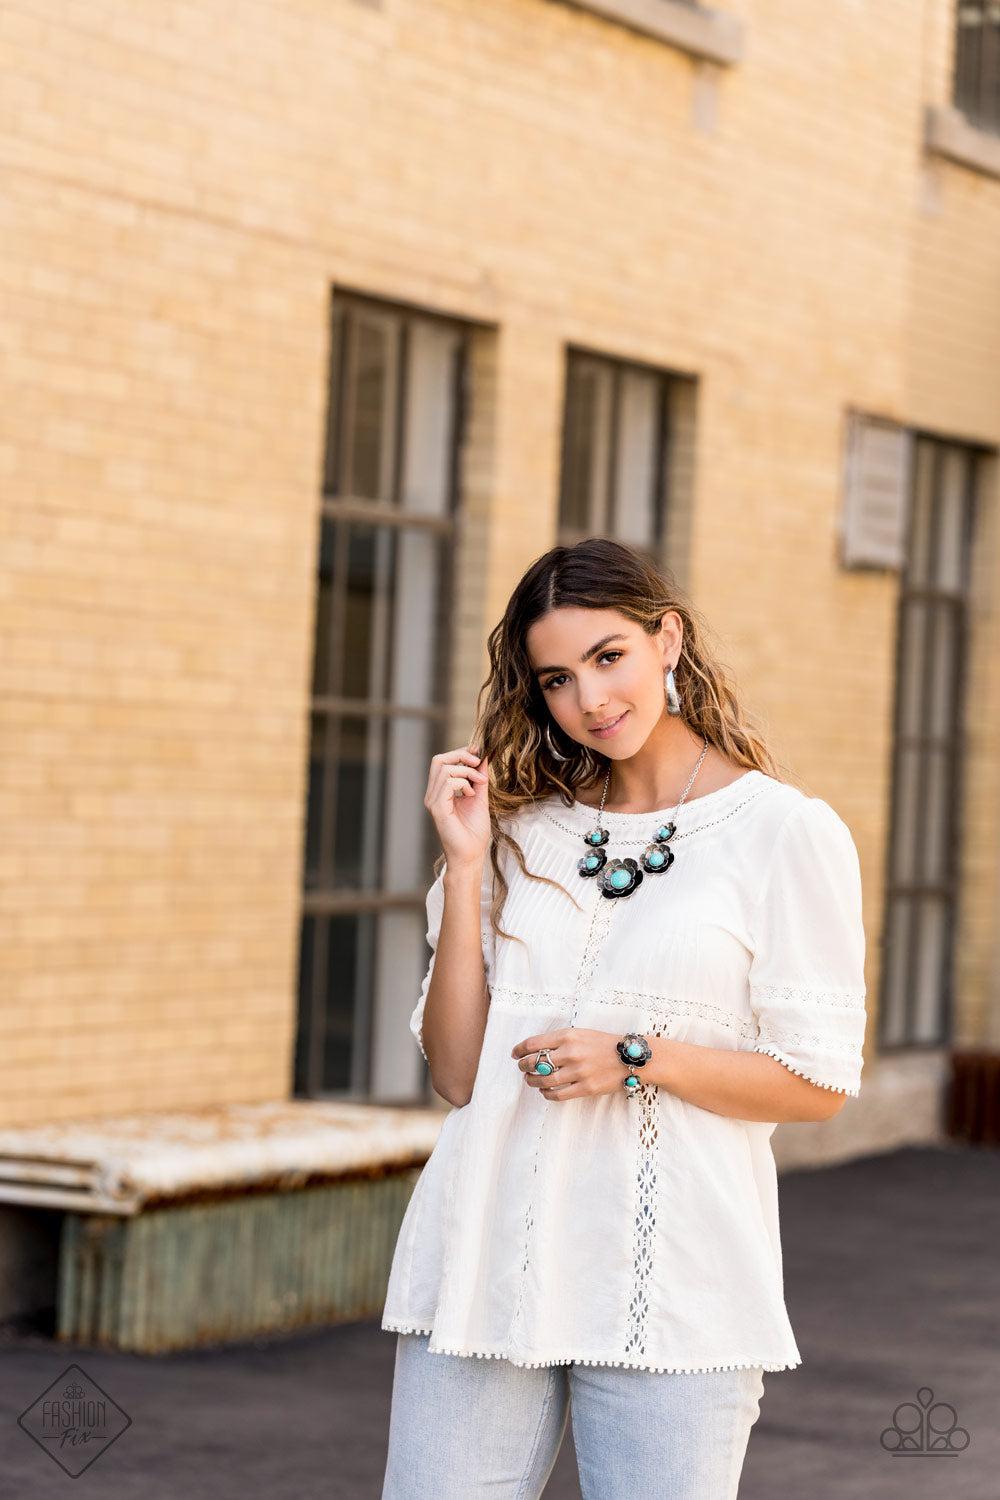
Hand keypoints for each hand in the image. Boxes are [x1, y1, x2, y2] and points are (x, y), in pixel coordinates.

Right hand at [424, 742, 490, 867]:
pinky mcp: (438, 808)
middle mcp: (433, 795)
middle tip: (478, 762)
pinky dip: (463, 783)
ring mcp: (433, 801)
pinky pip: (447, 782)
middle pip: (438, 760)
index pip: (443, 762)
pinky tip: (472, 795)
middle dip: (461, 756)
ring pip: (444, 768)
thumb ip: (479, 779)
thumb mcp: (480, 799)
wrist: (471, 855)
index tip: (478, 752)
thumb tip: (482, 759)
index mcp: (440, 792)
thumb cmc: (474, 833)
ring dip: (466, 771)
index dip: (460, 752)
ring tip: (479, 784)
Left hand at [510, 1029, 630, 1100]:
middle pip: (535, 1063)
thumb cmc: (602, 1044)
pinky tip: (545, 1091)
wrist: (628, 1057)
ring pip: (544, 1081)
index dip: (519, 1050)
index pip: (533, 1043)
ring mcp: (578, 1071)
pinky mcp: (585, 1087)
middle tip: (522, 1068)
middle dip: (524, 1066)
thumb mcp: (580, 1033)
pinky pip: (558, 1095)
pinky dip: (547, 1094)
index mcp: (568, 1036)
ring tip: (531, 1080)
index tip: (515, 1054)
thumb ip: (559, 1040)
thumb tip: (534, 1049)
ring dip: (533, 1082)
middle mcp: (571, 1053)